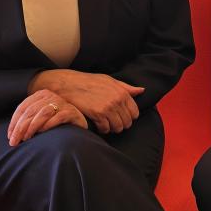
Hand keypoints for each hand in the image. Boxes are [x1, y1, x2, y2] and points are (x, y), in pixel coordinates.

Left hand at [7, 89, 86, 145]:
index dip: (14, 123)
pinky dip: (48, 124)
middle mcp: (51, 96)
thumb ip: (29, 118)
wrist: (78, 122)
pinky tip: (42, 132)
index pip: (23, 108)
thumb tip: (12, 133)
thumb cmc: (55, 121)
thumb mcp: (40, 115)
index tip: (10, 136)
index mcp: (40, 95)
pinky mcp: (71, 112)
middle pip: (31, 111)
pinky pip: (57, 117)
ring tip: (27, 138)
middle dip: (20, 127)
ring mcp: (62, 103)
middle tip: (14, 142)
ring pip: (43, 113)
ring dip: (32, 126)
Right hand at [29, 69, 143, 133]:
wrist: (69, 84)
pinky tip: (98, 124)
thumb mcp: (109, 80)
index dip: (128, 117)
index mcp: (122, 92)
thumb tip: (141, 90)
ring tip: (105, 123)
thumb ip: (126, 87)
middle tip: (111, 122)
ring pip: (118, 128)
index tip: (120, 116)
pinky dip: (102, 129)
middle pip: (127, 122)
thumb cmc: (89, 81)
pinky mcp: (98, 114)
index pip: (135, 113)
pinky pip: (106, 129)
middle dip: (120, 124)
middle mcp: (117, 100)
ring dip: (112, 128)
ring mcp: (108, 108)